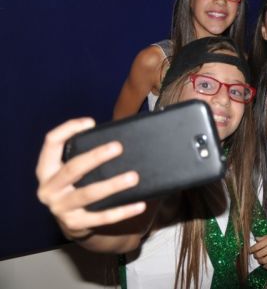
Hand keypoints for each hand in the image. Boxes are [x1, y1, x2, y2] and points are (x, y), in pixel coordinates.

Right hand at [36, 118, 145, 239]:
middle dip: (96, 157)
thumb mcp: (72, 167)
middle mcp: (48, 189)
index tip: (91, 122)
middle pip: (72, 169)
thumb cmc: (77, 184)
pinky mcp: (75, 224)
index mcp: (46, 169)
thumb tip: (115, 130)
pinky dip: (123, 211)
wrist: (72, 222)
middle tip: (118, 147)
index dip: (68, 129)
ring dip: (113, 185)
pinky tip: (140, 205)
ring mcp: (60, 208)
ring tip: (134, 177)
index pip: (51, 143)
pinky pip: (102, 217)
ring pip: (89, 194)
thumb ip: (82, 151)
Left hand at [250, 228, 266, 269]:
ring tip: (261, 260)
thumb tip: (256, 238)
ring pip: (263, 261)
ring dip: (260, 262)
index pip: (256, 246)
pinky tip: (266, 266)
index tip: (250, 251)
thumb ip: (265, 236)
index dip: (251, 250)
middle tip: (256, 256)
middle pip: (258, 254)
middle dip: (255, 256)